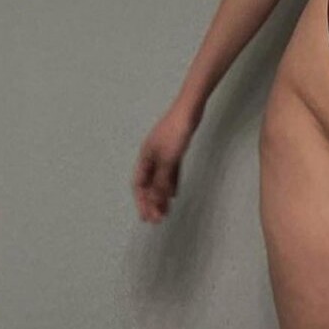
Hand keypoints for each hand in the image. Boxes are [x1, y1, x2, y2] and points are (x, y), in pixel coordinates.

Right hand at [132, 101, 200, 222]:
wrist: (189, 109)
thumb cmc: (176, 131)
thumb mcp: (169, 159)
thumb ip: (162, 180)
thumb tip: (156, 200)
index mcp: (144, 158)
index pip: (139, 186)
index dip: (142, 203)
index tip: (147, 218)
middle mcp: (151, 156)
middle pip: (148, 184)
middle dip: (151, 202)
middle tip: (157, 219)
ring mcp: (163, 152)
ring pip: (159, 179)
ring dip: (161, 195)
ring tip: (165, 211)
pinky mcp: (175, 149)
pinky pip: (170, 172)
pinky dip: (171, 183)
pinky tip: (174, 193)